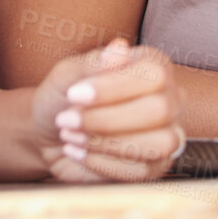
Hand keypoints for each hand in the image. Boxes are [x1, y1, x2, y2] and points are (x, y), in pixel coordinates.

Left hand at [33, 39, 184, 181]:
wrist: (48, 134)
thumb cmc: (62, 97)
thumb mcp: (69, 75)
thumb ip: (95, 64)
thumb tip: (120, 47)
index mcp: (153, 66)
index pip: (153, 74)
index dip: (114, 87)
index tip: (74, 94)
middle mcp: (168, 98)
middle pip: (160, 110)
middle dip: (107, 119)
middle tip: (67, 121)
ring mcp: (167, 134)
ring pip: (159, 144)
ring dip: (108, 144)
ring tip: (71, 137)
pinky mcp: (155, 167)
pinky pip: (142, 171)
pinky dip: (103, 163)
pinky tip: (79, 152)